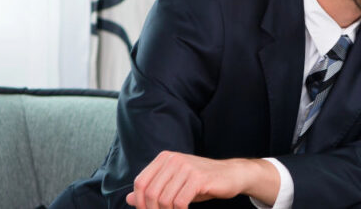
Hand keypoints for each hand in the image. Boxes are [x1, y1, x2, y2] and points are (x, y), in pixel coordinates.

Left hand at [125, 150, 247, 208]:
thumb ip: (153, 190)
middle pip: (150, 192)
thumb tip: (129, 200)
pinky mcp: (198, 178)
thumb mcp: (174, 185)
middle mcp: (173, 159)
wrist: (232, 175)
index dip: (140, 202)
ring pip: (164, 199)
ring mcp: (186, 167)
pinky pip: (180, 202)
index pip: (140, 182)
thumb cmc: (202, 182)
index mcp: (164, 158)